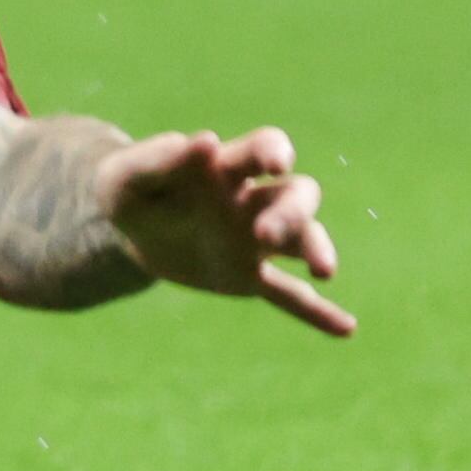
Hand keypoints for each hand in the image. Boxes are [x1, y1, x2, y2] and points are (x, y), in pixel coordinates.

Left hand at [97, 125, 350, 337]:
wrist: (124, 231)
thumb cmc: (128, 191)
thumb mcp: (126, 176)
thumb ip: (158, 158)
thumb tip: (204, 141)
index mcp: (224, 167)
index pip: (265, 147)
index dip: (274, 151)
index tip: (275, 163)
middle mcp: (252, 200)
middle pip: (296, 194)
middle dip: (291, 212)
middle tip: (266, 233)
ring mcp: (255, 241)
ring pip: (302, 239)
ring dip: (315, 250)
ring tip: (323, 271)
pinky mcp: (247, 277)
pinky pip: (289, 296)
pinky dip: (316, 312)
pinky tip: (346, 329)